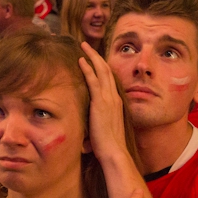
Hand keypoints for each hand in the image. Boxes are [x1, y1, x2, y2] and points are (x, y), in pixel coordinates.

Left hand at [78, 42, 127, 163]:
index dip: (101, 66)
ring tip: (83, 46)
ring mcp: (109, 99)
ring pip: (101, 71)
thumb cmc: (108, 145)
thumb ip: (98, 119)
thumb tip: (89, 120)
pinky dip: (88, 69)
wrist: (114, 152)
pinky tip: (81, 60)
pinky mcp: (101, 103)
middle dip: (96, 56)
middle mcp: (114, 97)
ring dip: (92, 57)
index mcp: (116, 102)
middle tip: (86, 45)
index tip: (93, 58)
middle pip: (106, 70)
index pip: (109, 79)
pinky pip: (94, 81)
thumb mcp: (104, 127)